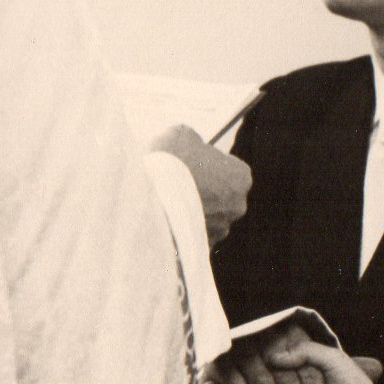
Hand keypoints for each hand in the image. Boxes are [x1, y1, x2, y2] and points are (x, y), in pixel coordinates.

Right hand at [152, 124, 251, 244]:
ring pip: (207, 218)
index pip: (231, 169)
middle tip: (177, 182)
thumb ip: (192, 141)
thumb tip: (190, 144)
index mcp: (240, 177)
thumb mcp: (180, 135)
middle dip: (203, 190)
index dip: (210, 165)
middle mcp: (237, 206)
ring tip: (165, 202)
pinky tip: (163, 219)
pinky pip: (192, 236)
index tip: (193, 163)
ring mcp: (220, 231)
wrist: (143, 200)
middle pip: (221, 196)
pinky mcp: (199, 248)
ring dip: (191, 212)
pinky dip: (180, 230)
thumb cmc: (167, 163)